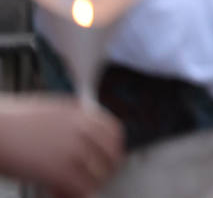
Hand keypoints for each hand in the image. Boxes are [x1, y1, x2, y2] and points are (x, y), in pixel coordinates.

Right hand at [0, 95, 124, 195]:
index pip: (114, 131)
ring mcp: (72, 148)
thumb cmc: (9, 123)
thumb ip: (68, 122)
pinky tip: (57, 194)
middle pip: (111, 154)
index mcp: (79, 112)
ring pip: (99, 174)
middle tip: (91, 180)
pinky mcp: (59, 169)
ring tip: (69, 190)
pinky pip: (82, 188)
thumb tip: (80, 139)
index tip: (107, 160)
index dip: (113, 149)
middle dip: (104, 170)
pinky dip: (75, 195)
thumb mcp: (48, 111)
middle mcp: (81, 128)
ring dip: (88, 185)